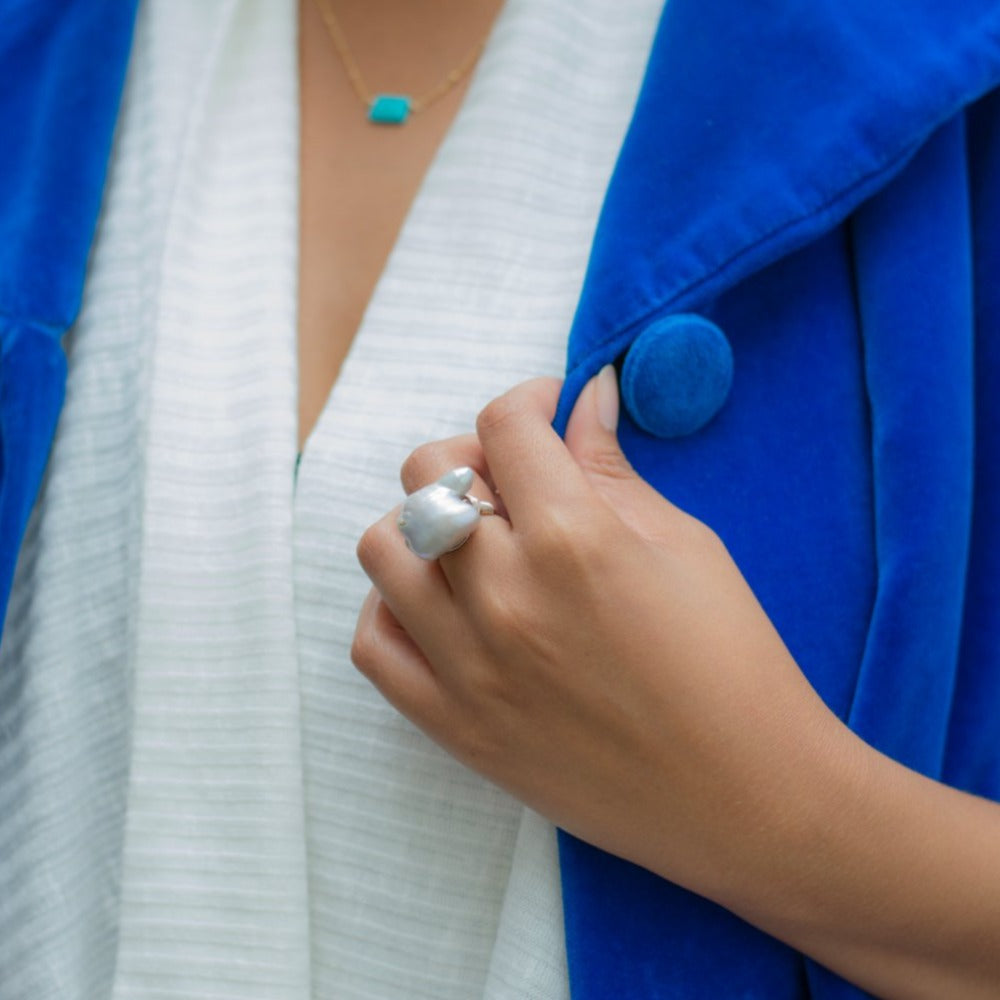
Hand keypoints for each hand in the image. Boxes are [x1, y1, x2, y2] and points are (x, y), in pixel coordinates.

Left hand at [353, 367, 834, 896]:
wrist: (744, 796)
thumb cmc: (734, 665)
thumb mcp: (685, 546)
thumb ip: (613, 469)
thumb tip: (587, 395)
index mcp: (572, 540)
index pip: (505, 424)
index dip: (530, 399)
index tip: (550, 412)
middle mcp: (505, 595)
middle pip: (428, 473)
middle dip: (471, 455)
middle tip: (515, 480)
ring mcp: (468, 664)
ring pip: (382, 547)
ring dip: (421, 525)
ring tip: (474, 544)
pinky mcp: (453, 725)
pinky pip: (372, 641)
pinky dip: (393, 606)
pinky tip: (441, 605)